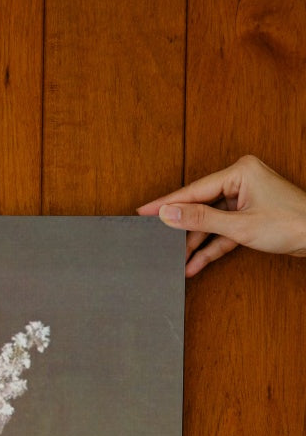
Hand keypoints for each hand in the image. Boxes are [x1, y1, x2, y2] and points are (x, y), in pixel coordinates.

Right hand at [137, 154, 305, 275]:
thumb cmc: (292, 224)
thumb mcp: (240, 226)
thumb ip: (201, 219)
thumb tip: (169, 213)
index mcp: (240, 172)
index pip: (194, 190)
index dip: (167, 203)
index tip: (144, 211)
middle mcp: (241, 181)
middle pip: (201, 206)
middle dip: (182, 229)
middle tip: (157, 240)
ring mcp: (246, 199)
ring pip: (211, 222)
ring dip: (196, 244)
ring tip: (177, 261)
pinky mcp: (250, 216)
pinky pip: (223, 231)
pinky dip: (212, 247)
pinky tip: (195, 263)